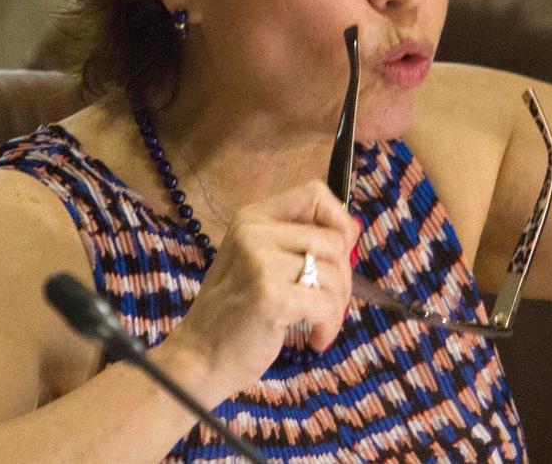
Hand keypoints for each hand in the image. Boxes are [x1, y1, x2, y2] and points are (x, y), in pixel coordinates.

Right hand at [159, 180, 359, 399]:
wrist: (198, 358)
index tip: (338, 253)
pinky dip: (328, 326)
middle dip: (342, 277)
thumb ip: (297, 242)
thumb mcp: (257, 262)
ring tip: (318, 326)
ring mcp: (261, 262)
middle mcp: (254, 232)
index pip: (314, 193)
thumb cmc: (235, 313)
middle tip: (328, 305)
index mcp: (252, 218)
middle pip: (333, 239)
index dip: (338, 220)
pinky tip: (314, 339)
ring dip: (336, 307)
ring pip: (334, 274)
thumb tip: (352, 228)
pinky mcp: (271, 296)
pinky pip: (327, 304)